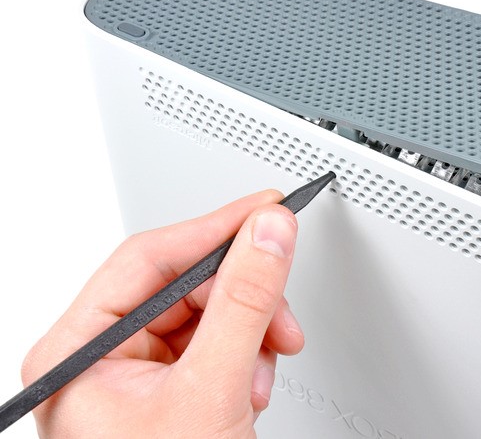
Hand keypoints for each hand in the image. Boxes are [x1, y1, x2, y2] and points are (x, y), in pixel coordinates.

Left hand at [21, 190, 302, 437]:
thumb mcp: (212, 390)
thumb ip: (244, 302)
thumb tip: (267, 232)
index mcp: (78, 352)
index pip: (149, 258)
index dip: (214, 229)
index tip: (266, 210)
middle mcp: (100, 359)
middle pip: (183, 286)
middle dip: (243, 298)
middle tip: (281, 306)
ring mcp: (132, 376)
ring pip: (204, 315)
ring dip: (249, 332)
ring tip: (264, 366)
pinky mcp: (165, 390)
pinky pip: (212, 345)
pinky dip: (245, 356)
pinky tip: (252, 384)